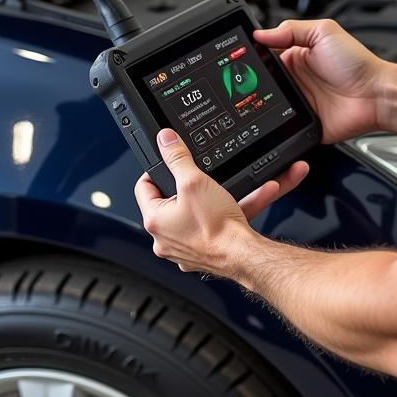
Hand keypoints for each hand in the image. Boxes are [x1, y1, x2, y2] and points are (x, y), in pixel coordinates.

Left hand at [134, 128, 308, 275]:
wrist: (244, 256)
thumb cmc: (217, 227)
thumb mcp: (194, 181)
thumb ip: (177, 157)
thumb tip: (165, 140)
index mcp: (154, 221)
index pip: (144, 187)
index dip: (157, 170)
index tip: (169, 163)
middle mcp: (165, 239)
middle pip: (172, 201)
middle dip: (192, 186)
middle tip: (203, 178)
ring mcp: (184, 248)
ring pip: (198, 213)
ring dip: (216, 197)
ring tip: (233, 187)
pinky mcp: (203, 254)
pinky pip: (213, 226)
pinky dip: (228, 213)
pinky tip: (251, 198)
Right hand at [254, 19, 388, 143]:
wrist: (376, 95)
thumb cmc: (357, 63)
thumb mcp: (324, 32)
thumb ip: (291, 30)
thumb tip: (261, 33)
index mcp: (297, 57)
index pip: (267, 56)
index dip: (254, 57)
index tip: (242, 57)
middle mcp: (296, 80)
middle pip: (264, 82)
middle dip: (254, 82)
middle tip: (247, 81)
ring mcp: (299, 103)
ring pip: (269, 105)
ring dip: (263, 103)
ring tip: (261, 98)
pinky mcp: (303, 123)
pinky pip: (283, 126)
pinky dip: (276, 124)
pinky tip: (274, 118)